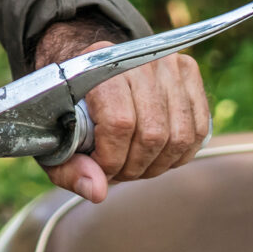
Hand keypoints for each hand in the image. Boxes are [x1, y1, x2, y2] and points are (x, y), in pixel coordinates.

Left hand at [34, 19, 212, 202]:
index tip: (101, 169)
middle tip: (119, 172)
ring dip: (159, 165)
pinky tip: (158, 156)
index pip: (119, 123)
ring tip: (136, 165)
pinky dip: (180, 154)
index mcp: (95, 66)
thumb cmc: (68, 104)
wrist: (86, 66)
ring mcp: (166, 63)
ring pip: (180, 136)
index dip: (112, 159)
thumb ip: (69, 168)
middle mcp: (136, 59)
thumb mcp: (54, 136)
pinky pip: (198, 129)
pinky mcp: (188, 71)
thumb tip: (99, 192)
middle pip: (153, 134)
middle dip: (135, 167)